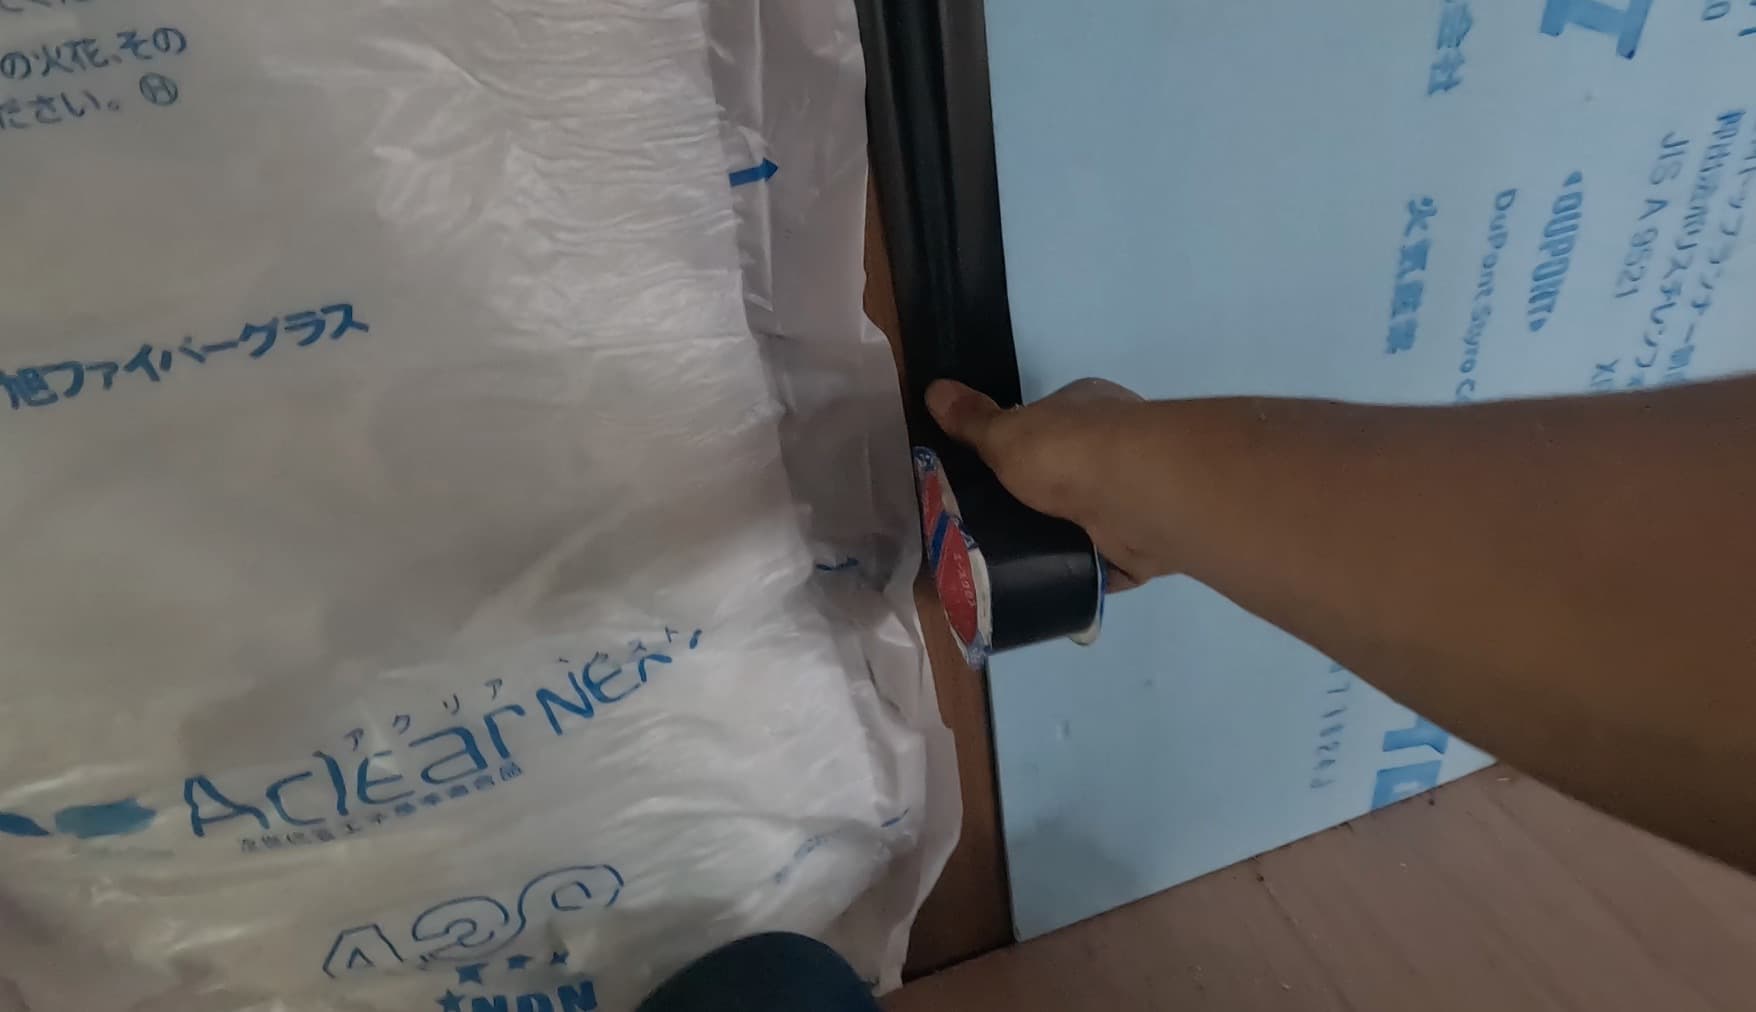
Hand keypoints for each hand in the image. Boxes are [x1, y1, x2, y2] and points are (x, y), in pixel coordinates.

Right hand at [926, 378, 1173, 588]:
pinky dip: (1085, 573)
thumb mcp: (1005, 432)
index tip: (993, 475)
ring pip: (1091, 519)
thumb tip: (934, 388)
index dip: (1023, 445)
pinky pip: (1107, 561)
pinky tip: (1053, 585)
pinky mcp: (1143, 539)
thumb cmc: (1067, 451)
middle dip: (1041, 497)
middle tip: (996, 524)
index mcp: (1087, 406)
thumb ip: (972, 420)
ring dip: (1064, 536)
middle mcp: (1117, 446)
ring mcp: (1133, 493)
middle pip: (1070, 474)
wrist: (1131, 495)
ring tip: (1015, 560)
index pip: (1050, 423)